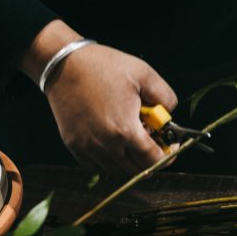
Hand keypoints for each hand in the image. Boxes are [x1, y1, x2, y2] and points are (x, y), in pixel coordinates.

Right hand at [19, 20, 177, 176]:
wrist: (65, 64)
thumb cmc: (105, 67)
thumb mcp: (145, 74)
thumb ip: (165, 97)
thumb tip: (169, 115)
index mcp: (125, 130)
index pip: (152, 160)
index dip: (166, 157)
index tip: (171, 148)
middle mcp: (106, 145)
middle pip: (136, 170)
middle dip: (150, 160)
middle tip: (155, 142)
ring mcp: (87, 148)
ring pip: (117, 170)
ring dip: (130, 161)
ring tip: (134, 139)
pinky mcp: (74, 146)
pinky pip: (96, 166)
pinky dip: (110, 160)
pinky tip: (115, 142)